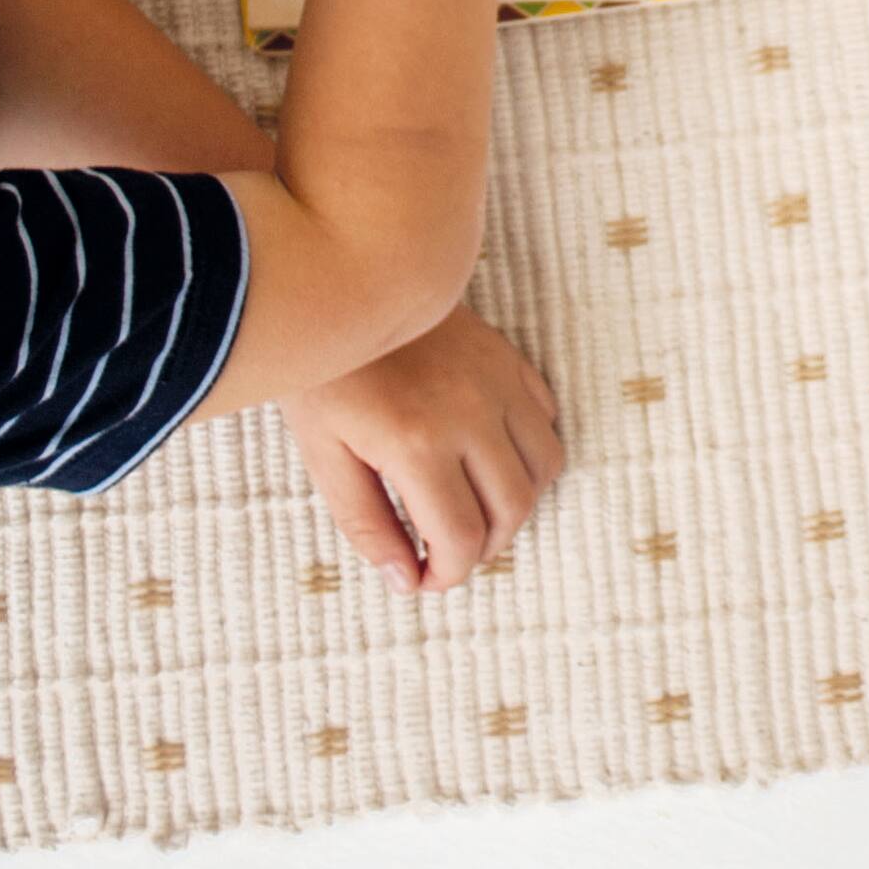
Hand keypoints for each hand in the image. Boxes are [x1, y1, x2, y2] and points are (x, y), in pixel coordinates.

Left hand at [289, 304, 567, 591]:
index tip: (425, 578)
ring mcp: (496, 381)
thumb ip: (366, 524)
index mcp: (418, 444)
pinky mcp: (506, 359)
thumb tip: (405, 580)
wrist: (336, 287)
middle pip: (513, 511)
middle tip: (448, 551)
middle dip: (484, 548)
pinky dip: (529, 451)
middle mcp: (471, 414)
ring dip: (517, 503)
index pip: (461, 538)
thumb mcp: (324, 457)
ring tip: (475, 509)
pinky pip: (545, 418)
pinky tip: (489, 457)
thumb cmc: (322, 375)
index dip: (447, 575)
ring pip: (544, 467)